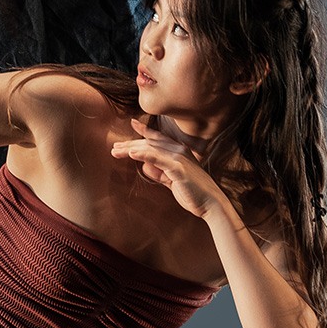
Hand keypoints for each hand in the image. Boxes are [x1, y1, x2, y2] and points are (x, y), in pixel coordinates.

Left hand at [110, 119, 229, 219]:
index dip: (145, 130)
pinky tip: (132, 154)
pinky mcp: (178, 168)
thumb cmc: (193, 193)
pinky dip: (144, 155)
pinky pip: (157, 158)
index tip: (133, 123)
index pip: (158, 138)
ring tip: (117, 150)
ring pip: (150, 149)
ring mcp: (178, 157)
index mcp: (179, 151)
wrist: (211, 204)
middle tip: (115, 147)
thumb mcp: (172, 180)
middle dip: (131, 144)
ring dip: (131, 149)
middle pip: (150, 143)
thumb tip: (145, 166)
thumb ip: (160, 172)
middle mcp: (178, 150)